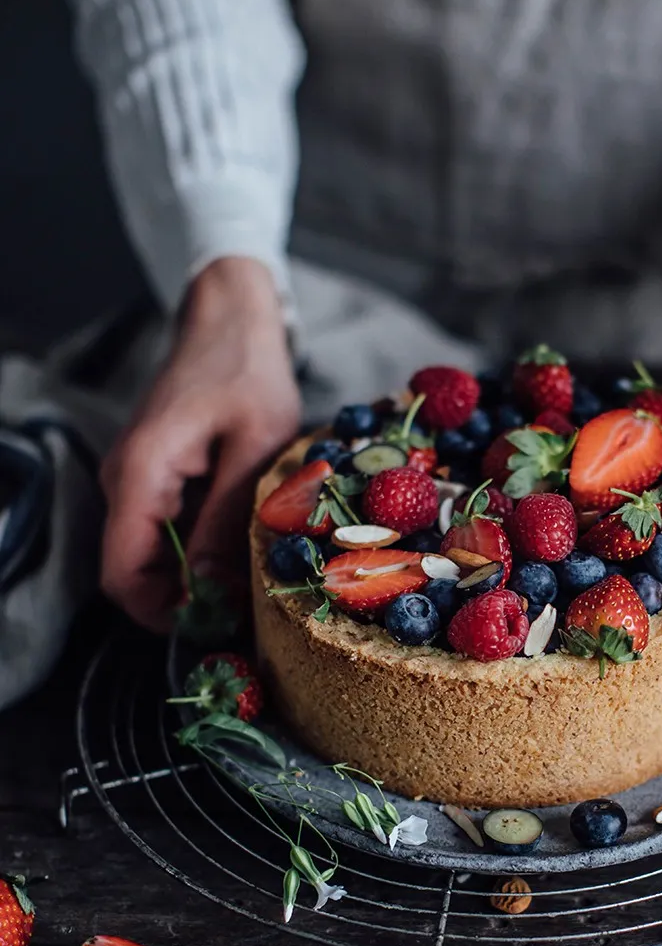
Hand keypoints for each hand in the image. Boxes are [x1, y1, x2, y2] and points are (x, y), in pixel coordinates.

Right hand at [100, 257, 299, 629]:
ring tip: (249, 580)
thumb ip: (226, 517)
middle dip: (182, 600)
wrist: (230, 320)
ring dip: (193, 576)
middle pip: (133, 570)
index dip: (160, 612)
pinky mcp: (155, 477)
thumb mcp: (255, 447)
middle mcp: (125, 482)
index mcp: (141, 474)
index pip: (121, 572)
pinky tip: (241, 546)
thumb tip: (208, 586)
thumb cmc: (247, 373)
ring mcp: (137, 480)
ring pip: (151, 554)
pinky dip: (198, 548)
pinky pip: (166, 530)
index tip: (213, 625)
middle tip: (243, 611)